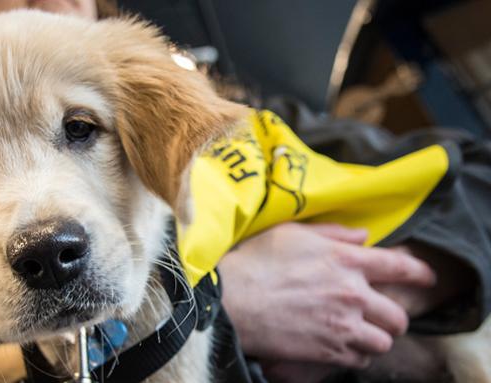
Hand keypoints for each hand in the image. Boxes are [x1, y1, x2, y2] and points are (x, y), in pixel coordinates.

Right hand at [218, 223, 435, 367]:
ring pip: (383, 342)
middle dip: (394, 318)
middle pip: (398, 314)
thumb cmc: (255, 261)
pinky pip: (360, 360)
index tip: (427, 279)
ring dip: (376, 339)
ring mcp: (343, 325)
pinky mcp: (329, 350)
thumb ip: (332, 233)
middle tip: (381, 317)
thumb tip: (362, 236)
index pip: (400, 267)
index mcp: (346, 260)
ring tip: (362, 336)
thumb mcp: (291, 233)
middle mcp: (352, 294)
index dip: (419, 274)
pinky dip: (356, 356)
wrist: (231, 300)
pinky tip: (342, 348)